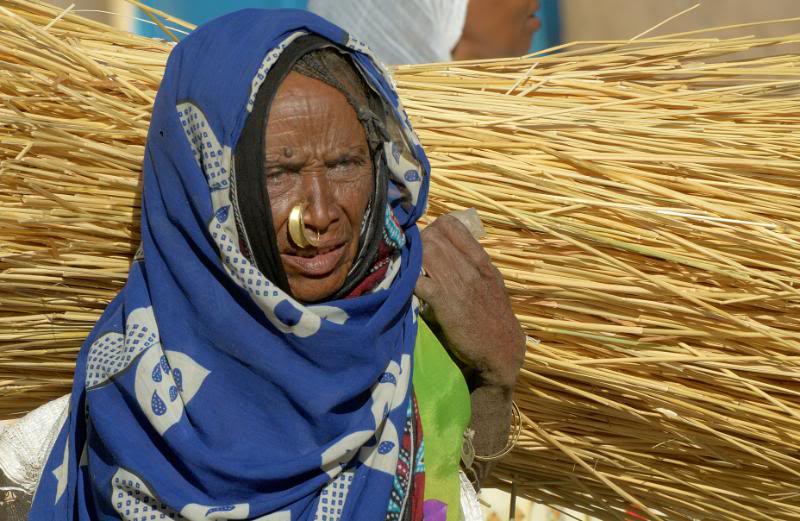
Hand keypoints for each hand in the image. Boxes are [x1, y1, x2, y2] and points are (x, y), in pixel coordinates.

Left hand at [414, 214, 525, 389]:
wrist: (502, 348)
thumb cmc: (494, 316)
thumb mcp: (491, 282)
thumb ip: (474, 264)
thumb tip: (451, 249)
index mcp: (483, 261)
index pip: (452, 225)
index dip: (433, 227)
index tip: (427, 238)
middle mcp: (471, 269)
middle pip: (434, 237)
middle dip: (418, 242)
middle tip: (412, 255)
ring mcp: (458, 285)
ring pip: (426, 253)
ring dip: (412, 257)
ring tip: (408, 267)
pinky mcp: (445, 303)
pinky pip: (419, 281)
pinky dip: (410, 279)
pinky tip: (407, 284)